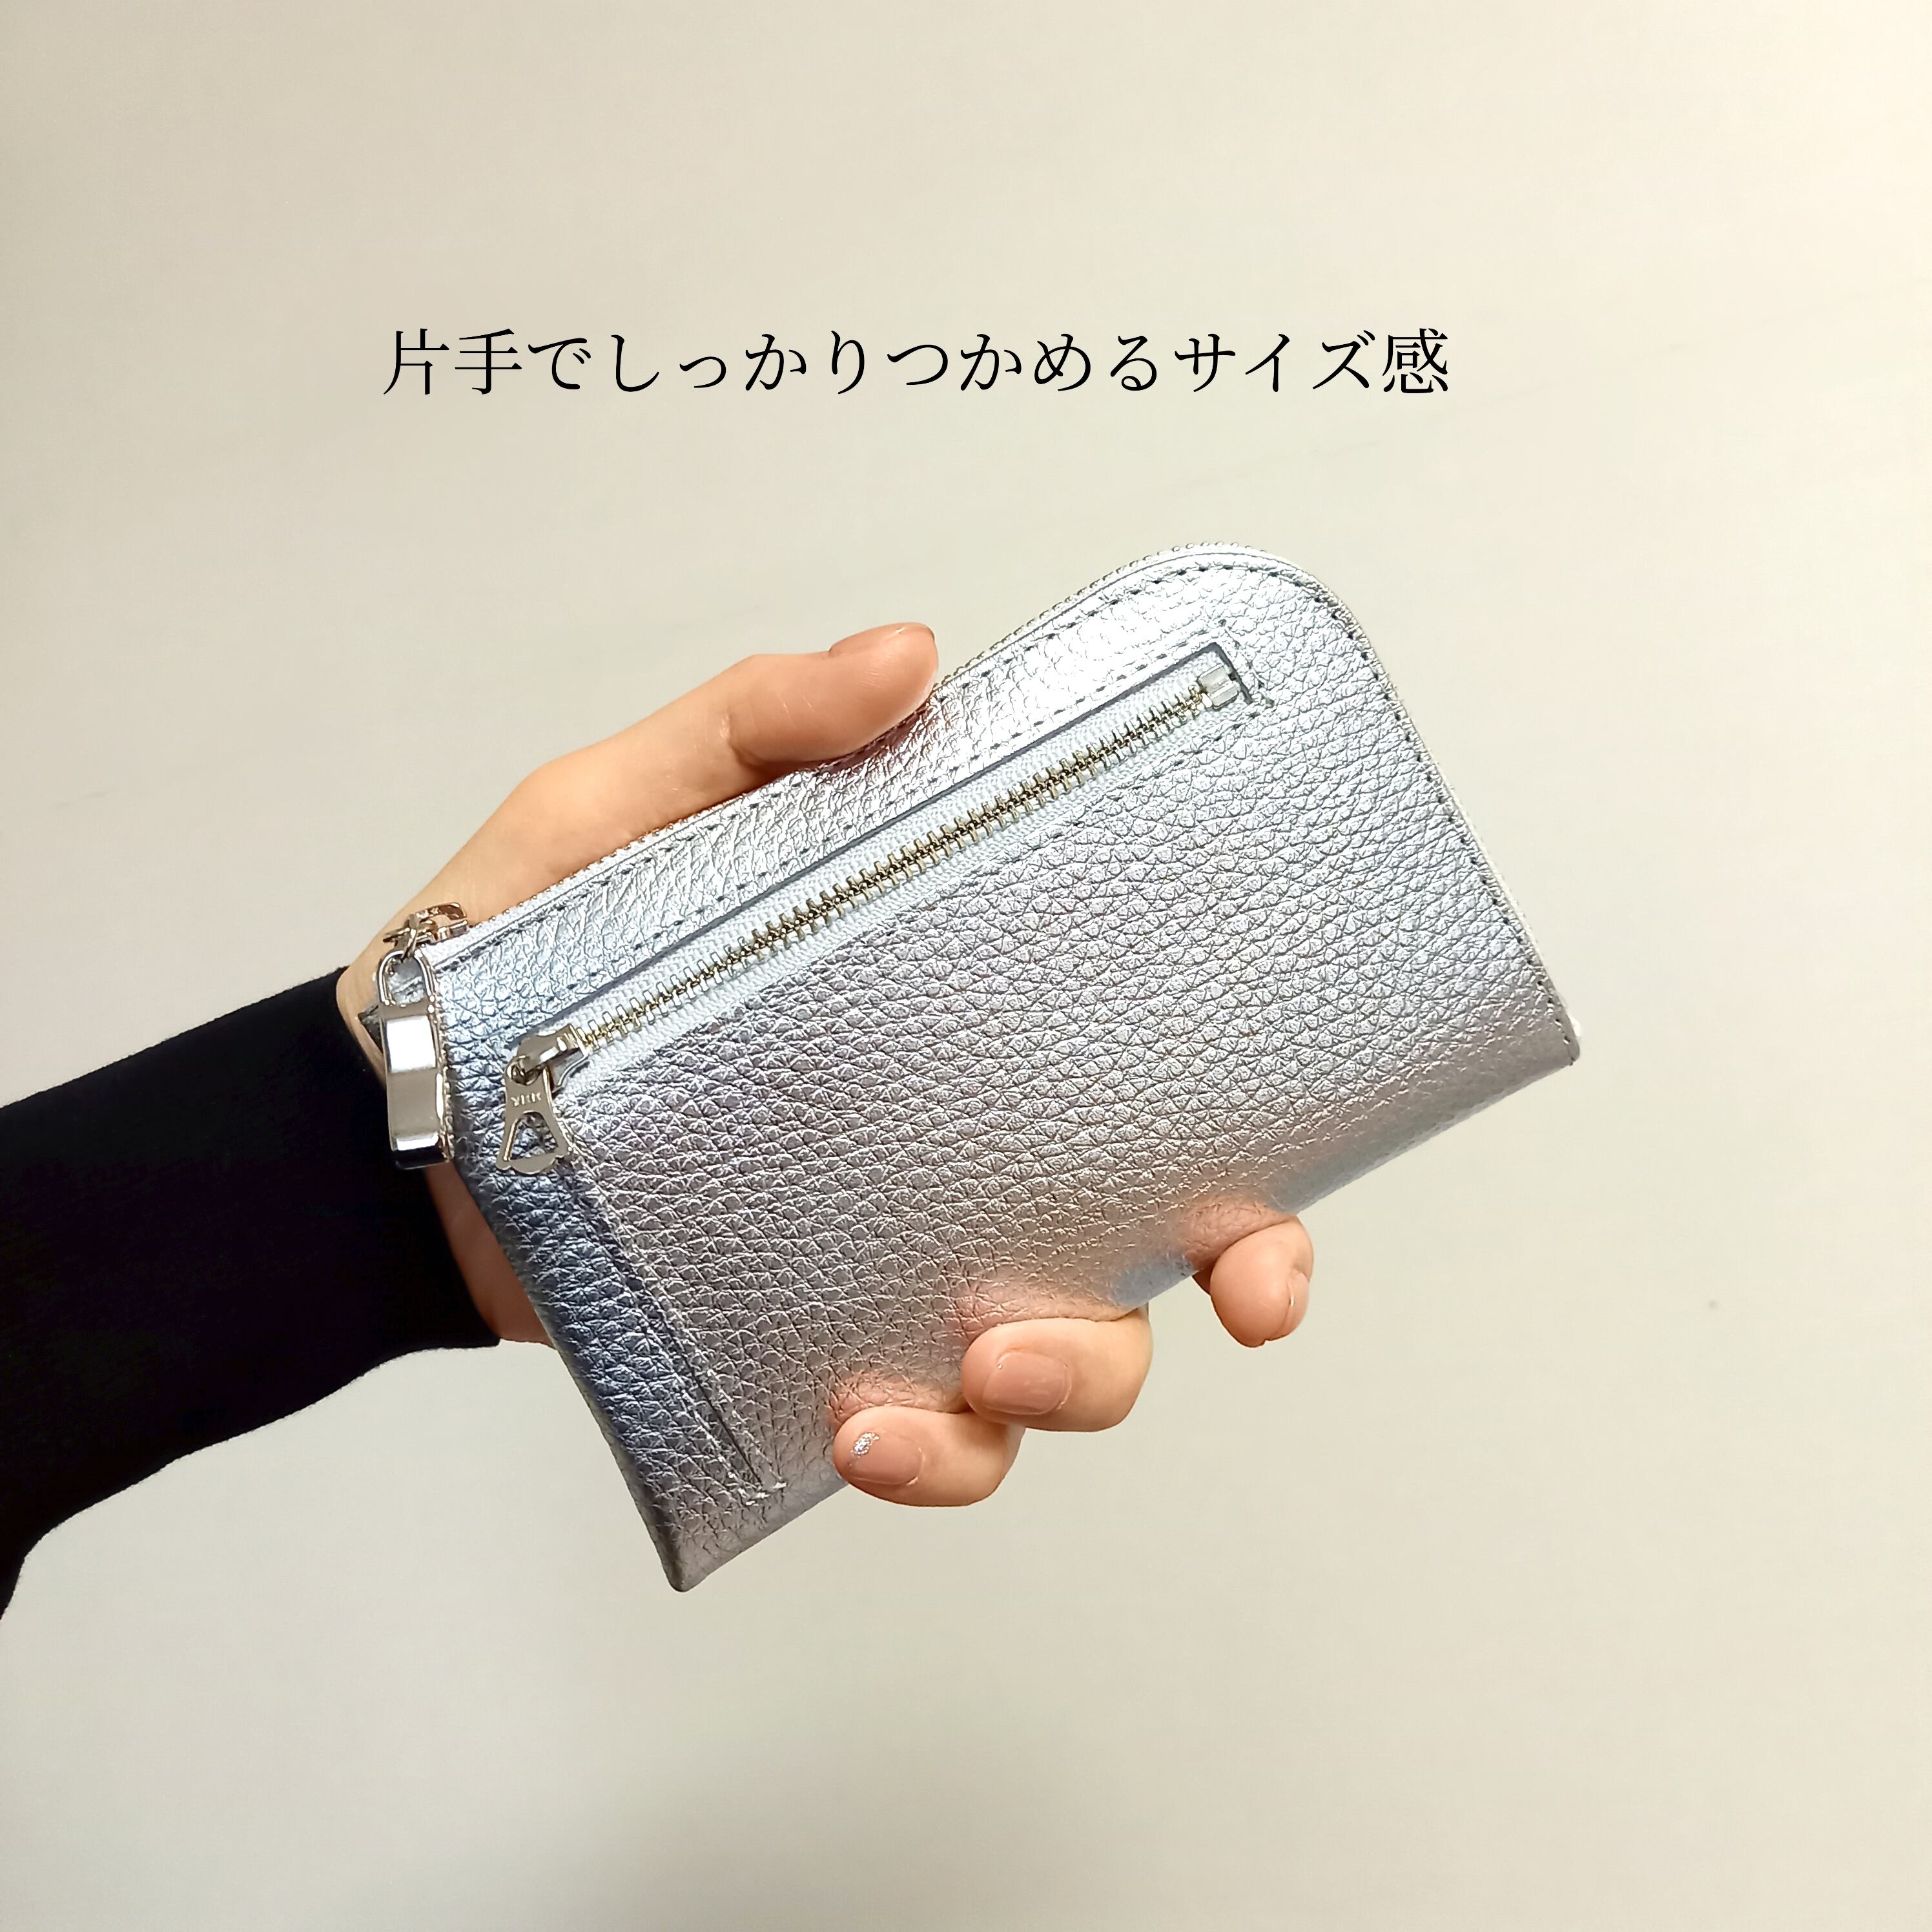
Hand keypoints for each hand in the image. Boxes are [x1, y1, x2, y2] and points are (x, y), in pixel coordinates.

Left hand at [338, 623, 1312, 1507]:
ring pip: (1044, 1376)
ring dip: (1063, 1392)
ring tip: (970, 1372)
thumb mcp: (623, 806)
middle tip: (1217, 1292)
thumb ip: (756, 723)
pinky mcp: (795, 1351)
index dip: (1250, 1171)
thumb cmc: (512, 955)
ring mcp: (877, 1269)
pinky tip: (857, 1427)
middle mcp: (946, 1164)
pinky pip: (909, 1441)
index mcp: (952, 1033)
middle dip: (1218, 1291)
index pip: (1145, 1097)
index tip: (1275, 1213)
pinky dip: (922, 1457)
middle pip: (1140, 1261)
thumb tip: (912, 655)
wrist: (384, 1117)